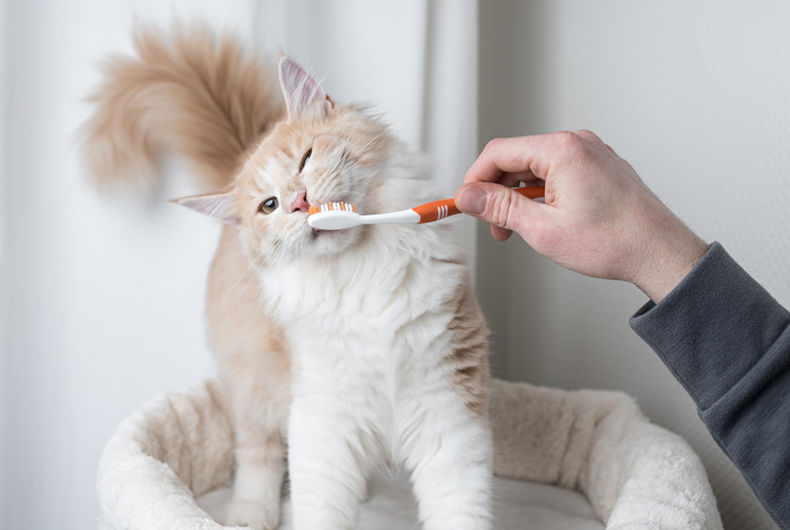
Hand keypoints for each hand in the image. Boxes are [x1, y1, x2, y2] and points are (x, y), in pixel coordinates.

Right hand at [455, 130, 708, 301]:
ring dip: (519, 196)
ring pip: (535, 167)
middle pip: (516, 158)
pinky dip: (541, 193)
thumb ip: (499, 208)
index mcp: (561, 150)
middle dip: (497, 192)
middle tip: (494, 227)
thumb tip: (468, 196)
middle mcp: (577, 143)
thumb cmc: (613, 242)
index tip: (464, 204)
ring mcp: (591, 153)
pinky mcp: (599, 166)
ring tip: (521, 229)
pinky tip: (545, 220)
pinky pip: (557, 171)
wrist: (660, 252)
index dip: (474, 180)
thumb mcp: (542, 229)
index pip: (498, 153)